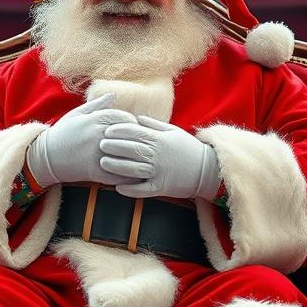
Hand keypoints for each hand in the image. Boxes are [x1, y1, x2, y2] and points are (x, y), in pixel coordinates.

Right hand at [26, 94, 137, 187]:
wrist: (45, 157)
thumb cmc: (62, 133)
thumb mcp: (77, 114)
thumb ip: (97, 105)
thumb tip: (113, 95)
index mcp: (94, 119)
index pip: (123, 117)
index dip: (133, 122)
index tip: (137, 126)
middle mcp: (97, 134)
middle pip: (128, 135)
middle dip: (138, 139)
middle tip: (144, 142)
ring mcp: (96, 153)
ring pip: (125, 154)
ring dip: (136, 157)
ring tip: (145, 159)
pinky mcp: (94, 170)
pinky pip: (117, 173)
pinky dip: (128, 175)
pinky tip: (135, 175)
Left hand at [100, 116, 220, 200]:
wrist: (207, 170)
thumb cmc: (188, 148)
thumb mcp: (173, 132)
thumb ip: (153, 124)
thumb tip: (136, 117)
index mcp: (160, 140)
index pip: (136, 132)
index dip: (120, 130)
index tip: (107, 130)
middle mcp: (158, 155)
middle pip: (132, 149)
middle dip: (114, 146)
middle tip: (99, 144)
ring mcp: (159, 172)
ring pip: (134, 169)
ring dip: (117, 166)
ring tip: (103, 163)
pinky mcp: (162, 187)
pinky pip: (143, 190)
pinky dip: (130, 190)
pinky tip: (117, 188)